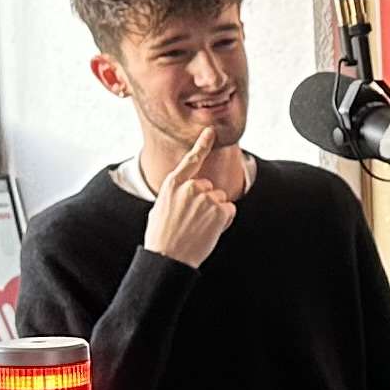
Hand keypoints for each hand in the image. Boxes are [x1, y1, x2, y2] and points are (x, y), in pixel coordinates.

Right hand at [146, 129, 238, 267]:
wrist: (168, 258)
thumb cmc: (161, 237)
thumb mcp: (160, 208)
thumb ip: (175, 195)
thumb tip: (184, 193)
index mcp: (173, 184)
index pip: (190, 160)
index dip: (202, 144)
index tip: (211, 131)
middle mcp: (190, 187)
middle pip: (209, 187)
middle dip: (206, 201)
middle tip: (192, 221)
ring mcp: (206, 198)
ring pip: (220, 199)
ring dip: (215, 212)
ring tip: (199, 228)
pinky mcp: (219, 210)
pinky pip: (229, 210)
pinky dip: (224, 221)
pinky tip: (209, 231)